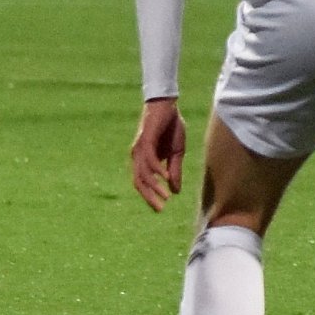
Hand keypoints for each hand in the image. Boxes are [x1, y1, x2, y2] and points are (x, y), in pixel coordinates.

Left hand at [131, 97, 185, 211]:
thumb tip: (174, 191)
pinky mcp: (145, 140)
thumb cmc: (170, 127)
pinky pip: (149, 159)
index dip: (150, 196)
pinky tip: (165, 177)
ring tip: (165, 198)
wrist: (167, 106)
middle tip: (160, 209)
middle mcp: (138, 156)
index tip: (161, 209)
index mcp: (144, 160)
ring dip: (154, 186)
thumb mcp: (176, 152)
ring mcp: (140, 149)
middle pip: (139, 182)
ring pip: (143, 173)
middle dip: (150, 197)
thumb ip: (174, 171)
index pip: (143, 183)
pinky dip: (157, 170)